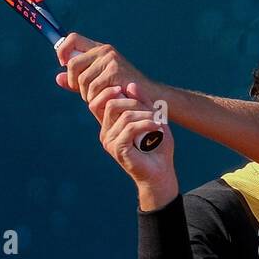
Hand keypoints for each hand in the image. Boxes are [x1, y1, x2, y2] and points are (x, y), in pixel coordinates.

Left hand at [54, 33, 160, 105]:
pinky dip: (95, 99)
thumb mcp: (97, 83)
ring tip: (98, 98)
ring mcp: (111, 60)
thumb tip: (58, 78)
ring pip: (82, 79)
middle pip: (73, 63)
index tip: (63, 64)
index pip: (72, 38)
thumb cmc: (122, 91)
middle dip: (73, 81)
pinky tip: (105, 100)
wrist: (148, 97)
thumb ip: (77, 80)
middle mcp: (105, 51)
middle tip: (82, 92)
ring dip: (86, 94)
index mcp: (100, 49)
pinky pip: (93, 88)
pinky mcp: (115, 71)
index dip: (63, 50)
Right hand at [88, 81, 177, 204]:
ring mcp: (109, 141)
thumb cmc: (157, 147)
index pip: (98, 101)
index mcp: (110, 124)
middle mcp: (106, 132)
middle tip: (153, 110)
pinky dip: (147, 124)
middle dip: (133, 101)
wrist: (160, 173)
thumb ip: (142, 102)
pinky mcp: (117, 149)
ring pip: (124, 115)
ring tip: (159, 122)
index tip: (128, 90)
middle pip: (110, 104)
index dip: (110, 91)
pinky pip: (130, 128)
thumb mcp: (152, 118)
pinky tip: (159, 128)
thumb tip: (130, 84)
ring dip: (145, 114)